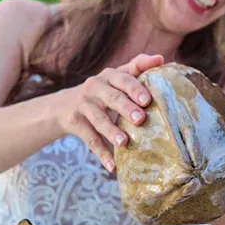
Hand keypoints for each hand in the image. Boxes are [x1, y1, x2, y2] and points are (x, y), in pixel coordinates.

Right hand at [56, 54, 164, 170]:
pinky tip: (113, 166)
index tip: (148, 99)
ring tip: (124, 142)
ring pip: (99, 119)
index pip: (124, 78)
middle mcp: (95, 87)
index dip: (135, 88)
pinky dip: (102, 154)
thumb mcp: (116, 78)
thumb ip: (138, 68)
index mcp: (109, 75)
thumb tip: (161, 58)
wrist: (63, 106)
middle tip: (141, 119)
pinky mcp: (75, 123)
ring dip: (111, 131)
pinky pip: (90, 140)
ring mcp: (83, 105)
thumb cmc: (102, 91)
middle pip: (112, 97)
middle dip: (126, 108)